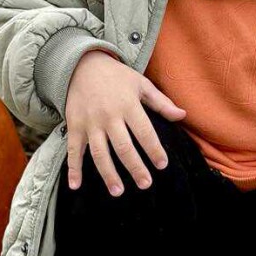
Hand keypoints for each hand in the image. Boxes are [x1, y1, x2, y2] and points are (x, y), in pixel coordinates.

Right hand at [64, 50, 186, 194]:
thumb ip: (161, 102)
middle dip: (135, 168)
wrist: (83, 64)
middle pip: (124, 147)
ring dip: (108, 174)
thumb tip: (182, 116)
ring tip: (118, 191)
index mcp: (128, 105)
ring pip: (100, 153)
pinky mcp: (74, 126)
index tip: (162, 165)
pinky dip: (73, 169)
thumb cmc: (117, 76)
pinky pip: (73, 150)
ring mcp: (90, 123)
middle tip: (145, 184)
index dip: (154, 150)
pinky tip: (75, 186)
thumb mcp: (141, 84)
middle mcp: (109, 116)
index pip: (145, 132)